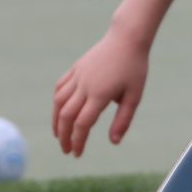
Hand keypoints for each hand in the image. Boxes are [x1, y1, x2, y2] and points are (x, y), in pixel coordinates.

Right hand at [53, 25, 150, 156]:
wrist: (127, 38)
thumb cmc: (134, 68)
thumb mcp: (134, 96)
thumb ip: (123, 120)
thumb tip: (113, 142)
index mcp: (100, 94)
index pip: (82, 124)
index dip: (78, 141)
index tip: (77, 153)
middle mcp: (85, 85)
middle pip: (66, 116)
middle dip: (64, 136)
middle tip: (66, 150)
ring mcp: (78, 76)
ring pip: (58, 102)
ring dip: (56, 121)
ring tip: (58, 135)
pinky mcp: (76, 69)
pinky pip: (60, 87)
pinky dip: (57, 102)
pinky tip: (60, 112)